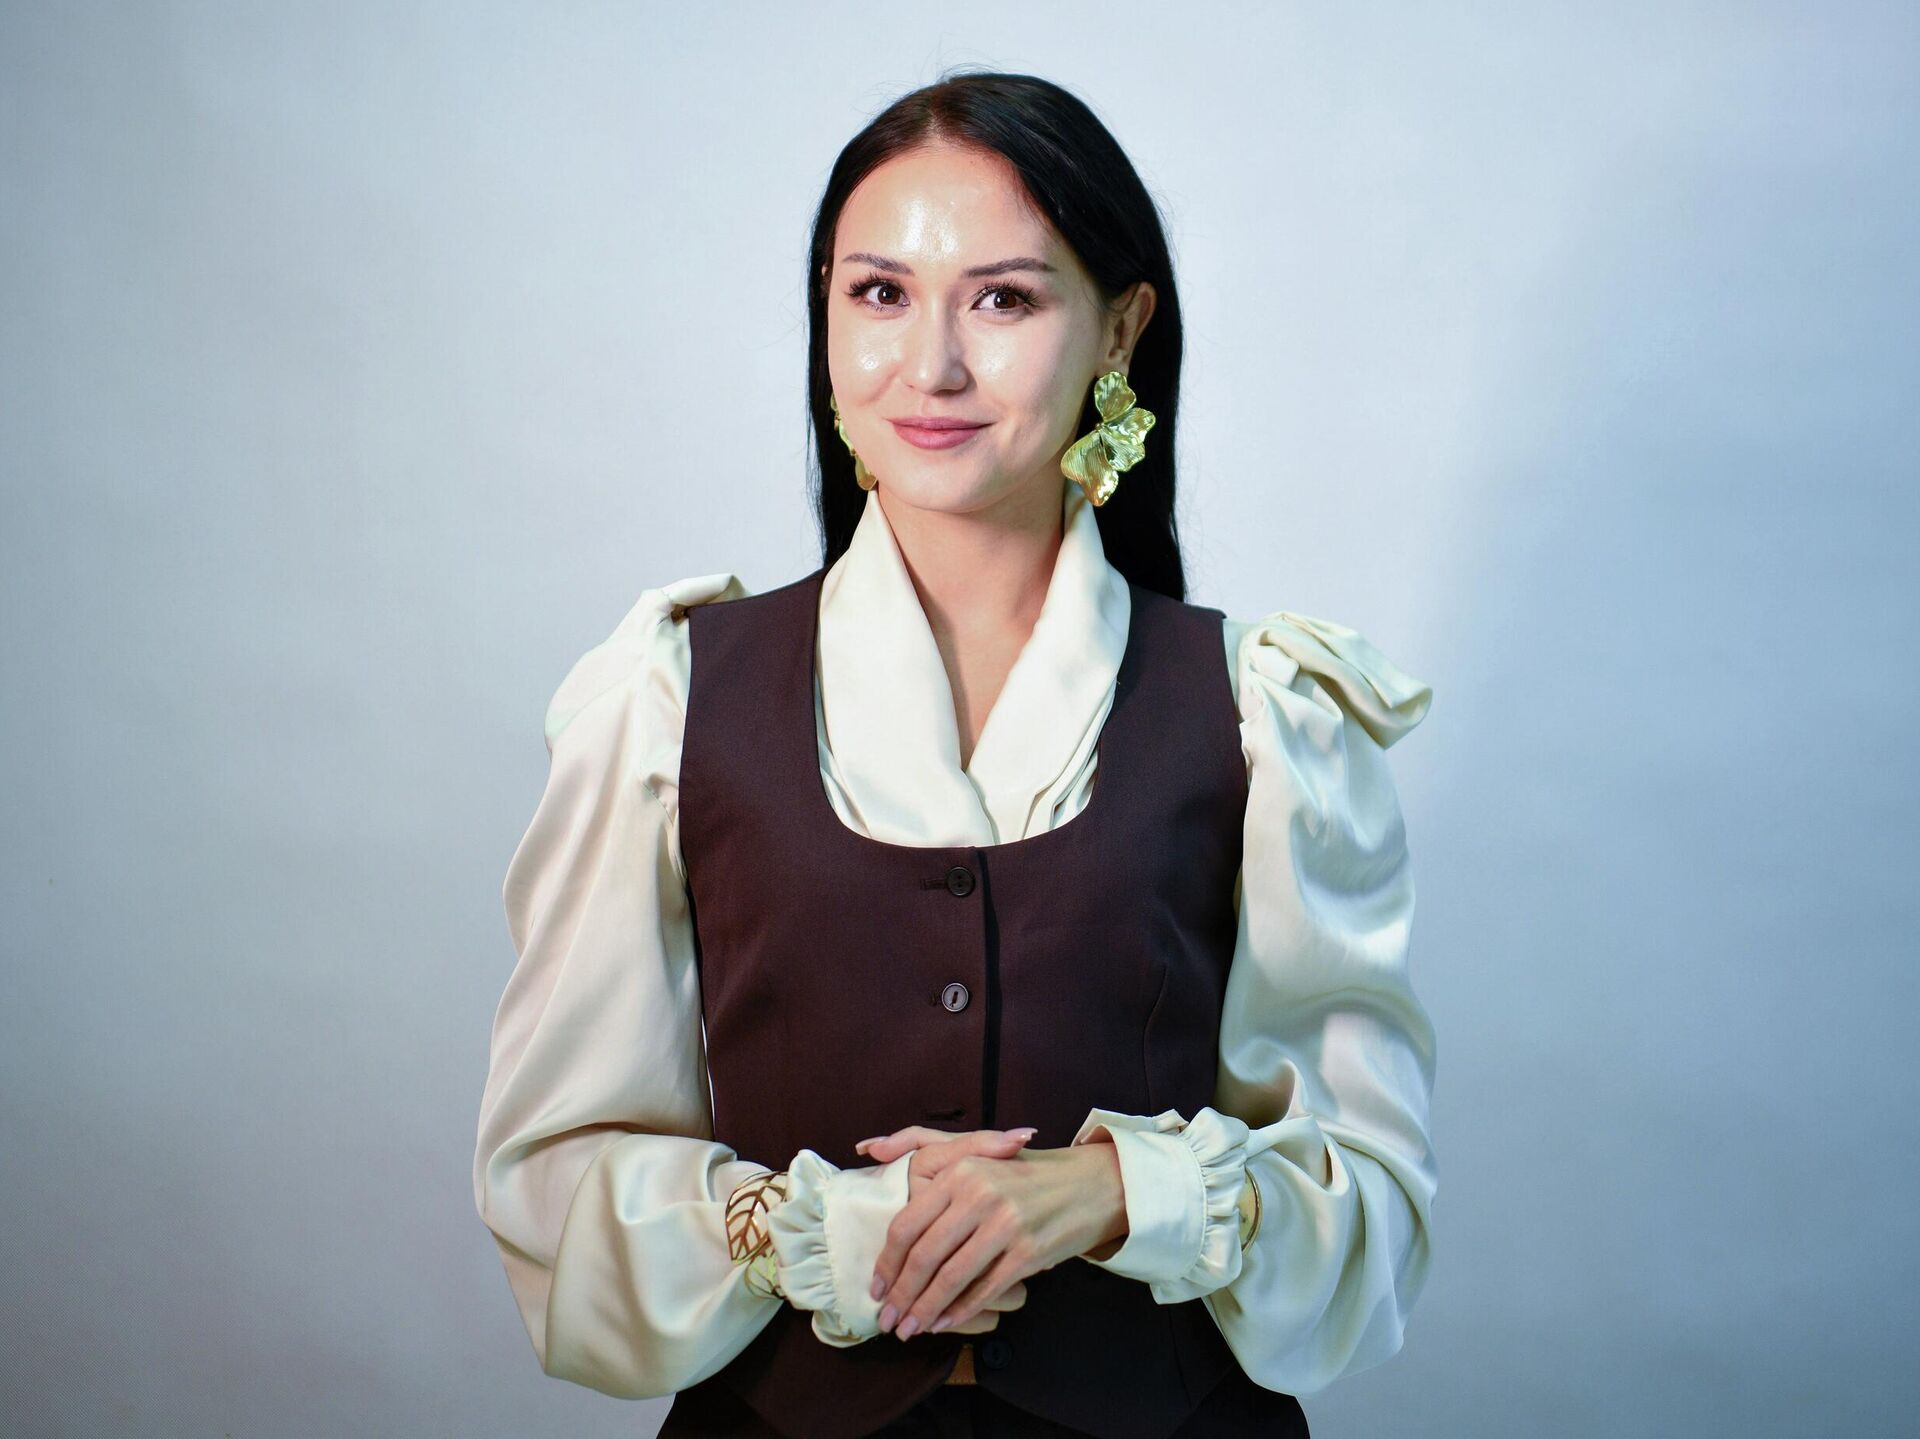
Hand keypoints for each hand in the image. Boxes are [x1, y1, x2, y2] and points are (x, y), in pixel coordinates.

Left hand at [858, 1127, 1126, 1340]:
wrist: (1086, 1184)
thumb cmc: (1022, 1170)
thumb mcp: (973, 1148)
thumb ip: (917, 1142)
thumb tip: (868, 1147)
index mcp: (959, 1170)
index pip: (908, 1224)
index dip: (887, 1263)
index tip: (876, 1288)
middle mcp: (979, 1194)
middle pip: (925, 1256)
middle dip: (902, 1295)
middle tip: (888, 1320)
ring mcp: (1005, 1224)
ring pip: (951, 1278)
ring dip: (925, 1310)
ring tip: (911, 1329)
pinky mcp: (1028, 1252)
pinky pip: (984, 1290)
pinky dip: (960, 1311)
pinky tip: (944, 1323)